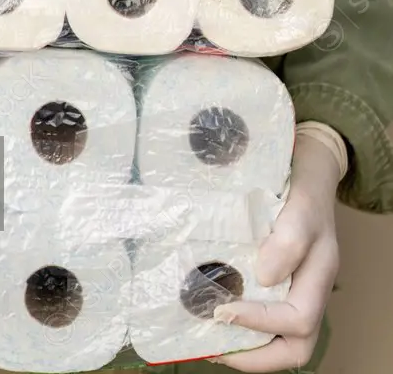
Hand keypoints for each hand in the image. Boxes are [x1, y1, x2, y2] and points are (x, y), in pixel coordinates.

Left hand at [211, 134, 340, 370]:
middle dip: (254, 356)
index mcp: (317, 277)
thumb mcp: (300, 206)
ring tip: (204, 334)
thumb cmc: (305, 186)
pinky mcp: (274, 277)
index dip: (261, 324)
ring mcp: (292, 286)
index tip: (223, 310)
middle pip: (294, 347)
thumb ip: (289, 240)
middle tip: (211, 346)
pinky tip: (208, 306)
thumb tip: (264, 278)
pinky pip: (262, 310)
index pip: (297, 322)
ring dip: (243, 342)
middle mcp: (307, 289)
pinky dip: (239, 319)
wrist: (308, 165)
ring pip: (277, 336)